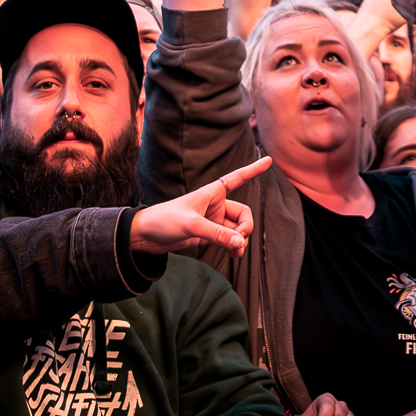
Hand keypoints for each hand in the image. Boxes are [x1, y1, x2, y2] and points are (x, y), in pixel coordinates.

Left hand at [130, 156, 269, 254]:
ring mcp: (213, 220)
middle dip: (245, 228)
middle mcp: (215, 205)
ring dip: (240, 240)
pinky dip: (233, 246)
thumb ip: (217, 234)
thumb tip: (241, 243)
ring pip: (237, 229)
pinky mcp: (208, 234)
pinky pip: (229, 239)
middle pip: (243, 213)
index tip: (269, 161)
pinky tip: (234, 254)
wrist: (146, 236)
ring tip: (235, 252)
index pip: (237, 178)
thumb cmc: (165, 220)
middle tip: (238, 241)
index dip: (253, 170)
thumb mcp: (192, 226)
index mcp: (211, 193)